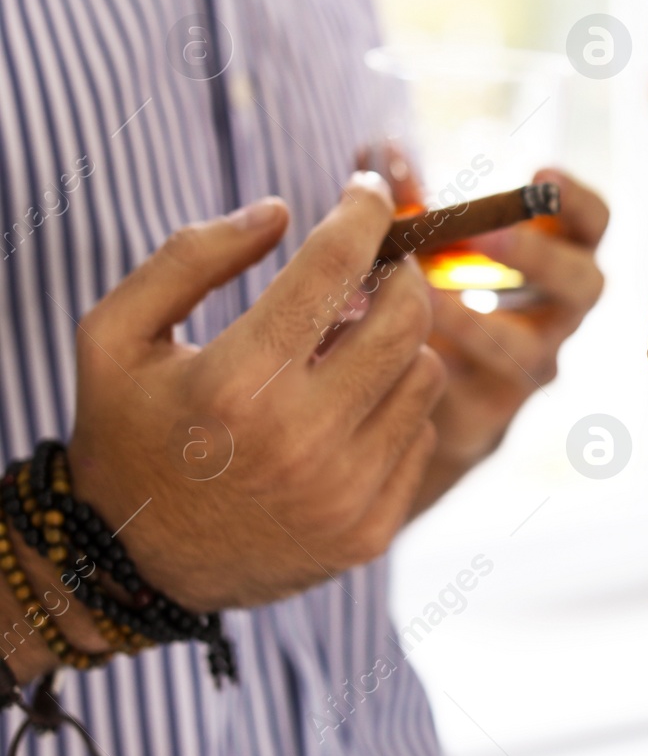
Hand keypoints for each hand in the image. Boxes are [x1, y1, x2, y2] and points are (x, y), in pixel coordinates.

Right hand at [67, 173, 443, 611]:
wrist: (129, 566)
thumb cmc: (127, 434)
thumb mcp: (115, 336)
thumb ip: (190, 258)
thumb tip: (280, 211)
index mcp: (237, 383)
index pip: (334, 267)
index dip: (360, 212)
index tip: (367, 190)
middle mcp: (300, 440)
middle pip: (406, 318)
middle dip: (399, 274)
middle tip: (376, 267)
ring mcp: (343, 492)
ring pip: (425, 374)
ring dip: (398, 345)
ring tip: (347, 347)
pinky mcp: (369, 531)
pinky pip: (420, 435)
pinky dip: (395, 408)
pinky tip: (346, 411)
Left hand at [421, 170, 607, 496]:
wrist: (404, 402)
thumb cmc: (426, 299)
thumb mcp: (423, 245)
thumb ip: (408, 202)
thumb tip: (380, 147)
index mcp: (553, 260)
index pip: (592, 225)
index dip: (577, 201)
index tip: (541, 175)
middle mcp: (554, 315)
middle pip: (584, 285)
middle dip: (541, 258)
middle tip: (488, 235)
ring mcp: (527, 368)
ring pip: (529, 351)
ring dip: (478, 320)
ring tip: (424, 298)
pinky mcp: (487, 416)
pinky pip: (476, 396)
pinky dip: (439, 367)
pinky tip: (400, 345)